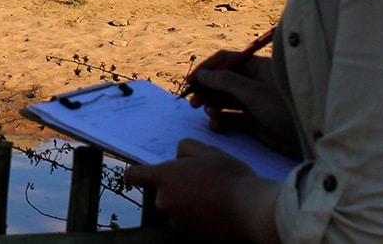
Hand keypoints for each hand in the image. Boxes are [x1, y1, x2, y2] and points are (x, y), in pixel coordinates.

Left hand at [124, 139, 280, 241]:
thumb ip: (186, 148)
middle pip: (162, 194)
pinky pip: (190, 224)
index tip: (136, 176)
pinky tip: (217, 212)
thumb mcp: (207, 151)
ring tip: (213, 197)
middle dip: (176, 188)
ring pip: (177, 210)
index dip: (134, 174)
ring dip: (188, 205)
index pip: (134, 176)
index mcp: (164, 177)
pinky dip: (199, 219)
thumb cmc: (228, 176)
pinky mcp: (191, 237)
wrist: (248, 209)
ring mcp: (177, 221)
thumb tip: (178, 156)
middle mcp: (165, 201)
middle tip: (201, 182)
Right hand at [188, 53, 299, 158]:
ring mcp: (253, 103)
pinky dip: (221, 121)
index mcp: (256, 68)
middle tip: (194, 103)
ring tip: (210, 113)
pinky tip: (217, 125)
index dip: (207, 69)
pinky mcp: (253, 122)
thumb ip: (227, 82)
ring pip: (224, 100)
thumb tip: (203, 74)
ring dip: (212, 105)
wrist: (312, 138)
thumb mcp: (254, 92)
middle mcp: (253, 83)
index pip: (225, 60)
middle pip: (221, 81)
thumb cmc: (287, 108)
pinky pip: (231, 118)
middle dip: (207, 90)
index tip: (191, 82)